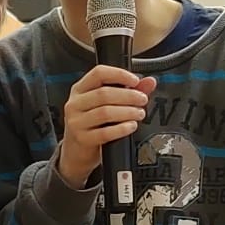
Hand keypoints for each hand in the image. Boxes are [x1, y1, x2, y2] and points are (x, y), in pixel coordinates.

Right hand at [57, 65, 155, 188]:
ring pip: (105, 112)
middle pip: (103, 93)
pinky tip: (131, 126)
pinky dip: (121, 129)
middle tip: (142, 100)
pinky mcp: (82, 139)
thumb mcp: (106, 104)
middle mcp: (75, 103)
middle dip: (128, 96)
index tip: (135, 80)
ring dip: (127, 112)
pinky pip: (105, 133)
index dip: (119, 74)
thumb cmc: (92, 124)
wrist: (77, 151)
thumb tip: (149, 82)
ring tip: (139, 113)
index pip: (99, 73)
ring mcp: (76, 122)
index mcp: (80, 89)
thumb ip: (129, 91)